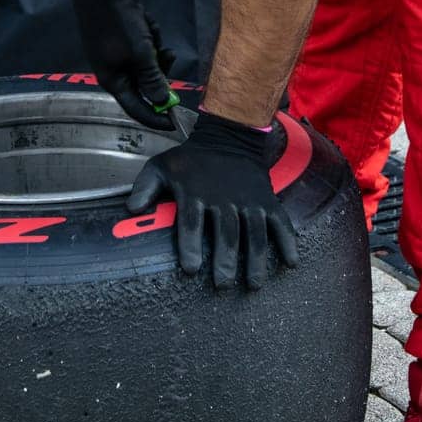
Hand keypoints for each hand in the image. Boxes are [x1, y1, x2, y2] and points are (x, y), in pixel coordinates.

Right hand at [70, 0, 176, 130]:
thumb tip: (161, 102)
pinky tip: (145, 23)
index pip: (136, 109)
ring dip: (154, 50)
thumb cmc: (118, 24)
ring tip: (150, 31)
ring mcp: (118, 56)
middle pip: (145, 85)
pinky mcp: (123, 42)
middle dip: (158, 70)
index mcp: (113, 81)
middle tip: (167, 55)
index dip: (156, 117)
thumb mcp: (140, 52)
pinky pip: (144, 49)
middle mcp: (114, 72)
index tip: (176, 124)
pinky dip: (149, 38)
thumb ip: (152, 79)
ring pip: (147, 64)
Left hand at [127, 108, 299, 288]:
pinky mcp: (267, 201)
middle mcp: (224, 199)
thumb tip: (131, 210)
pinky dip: (287, 242)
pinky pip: (280, 222)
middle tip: (222, 284)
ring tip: (253, 284)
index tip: (191, 269)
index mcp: (196, 194)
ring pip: (254, 232)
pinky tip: (290, 263)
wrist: (228, 136)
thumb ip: (145, 188)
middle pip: (226, 233)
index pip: (192, 223)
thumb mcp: (162, 167)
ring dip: (256, 259)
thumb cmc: (191, 160)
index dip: (191, 246)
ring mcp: (249, 201)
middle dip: (225, 260)